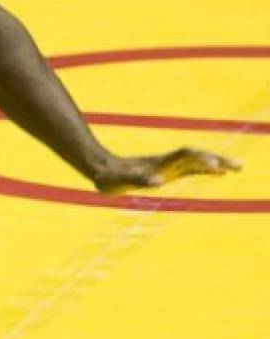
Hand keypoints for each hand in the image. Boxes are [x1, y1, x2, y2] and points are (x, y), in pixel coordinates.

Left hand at [92, 147, 241, 194]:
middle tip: (239, 166)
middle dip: (216, 161)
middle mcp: (165, 163)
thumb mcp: (121, 179)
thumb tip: (158, 180)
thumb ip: (138, 178)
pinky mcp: (164, 171)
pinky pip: (188, 168)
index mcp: (159, 165)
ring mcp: (165, 166)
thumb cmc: (108, 176)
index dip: (202, 162)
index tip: (219, 168)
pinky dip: (204, 169)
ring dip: (213, 163)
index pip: (186, 159)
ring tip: (235, 168)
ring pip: (195, 162)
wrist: (99, 168)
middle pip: (195, 158)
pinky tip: (216, 172)